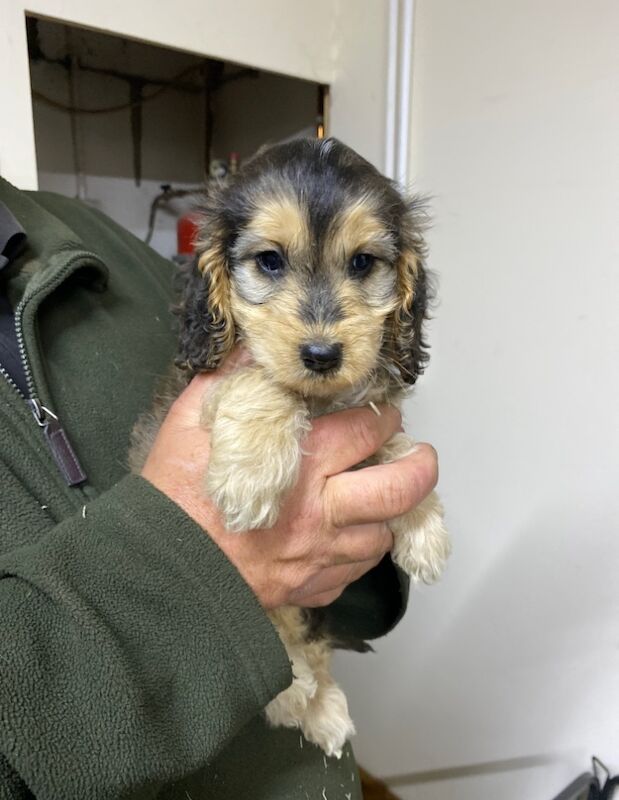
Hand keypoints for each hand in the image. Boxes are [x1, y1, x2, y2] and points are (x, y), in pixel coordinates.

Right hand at [141, 356, 438, 609]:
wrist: (156, 572)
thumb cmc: (174, 494)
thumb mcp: (194, 420)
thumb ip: (232, 380)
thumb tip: (256, 351)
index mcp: (301, 463)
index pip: (364, 431)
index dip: (382, 417)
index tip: (384, 412)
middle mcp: (321, 511)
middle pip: (396, 489)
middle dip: (419, 467)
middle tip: (420, 456)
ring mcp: (318, 556)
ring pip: (382, 536)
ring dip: (389, 514)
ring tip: (383, 498)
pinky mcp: (307, 589)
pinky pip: (354, 574)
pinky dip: (361, 553)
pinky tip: (352, 539)